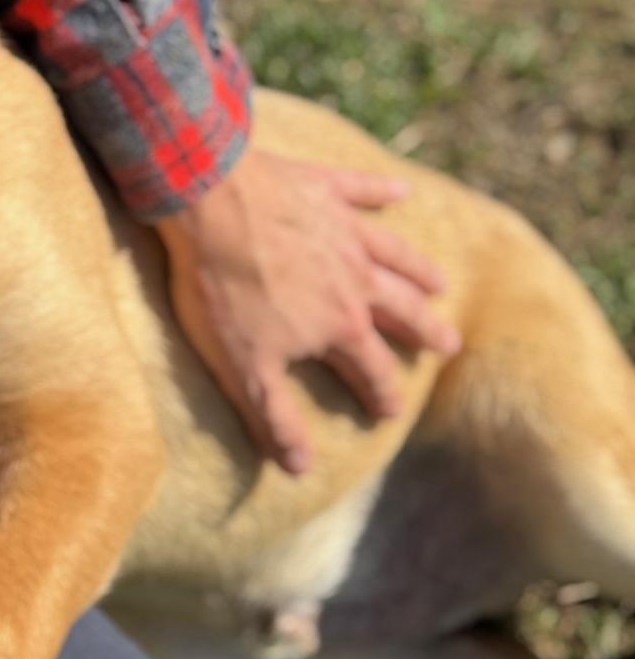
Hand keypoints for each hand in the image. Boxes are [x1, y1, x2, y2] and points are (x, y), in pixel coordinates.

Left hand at [157, 149, 460, 474]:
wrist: (207, 204)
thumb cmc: (221, 289)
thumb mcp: (242, 368)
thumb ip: (274, 418)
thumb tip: (300, 468)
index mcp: (339, 324)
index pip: (371, 368)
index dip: (382, 393)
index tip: (392, 411)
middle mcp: (355, 278)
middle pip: (400, 310)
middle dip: (425, 332)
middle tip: (450, 345)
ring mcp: (343, 231)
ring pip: (394, 256)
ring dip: (419, 271)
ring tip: (439, 285)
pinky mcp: (322, 190)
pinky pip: (361, 191)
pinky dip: (381, 192)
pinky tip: (401, 191)